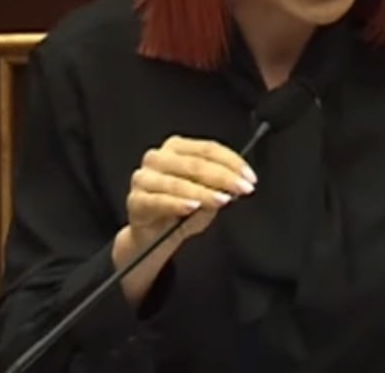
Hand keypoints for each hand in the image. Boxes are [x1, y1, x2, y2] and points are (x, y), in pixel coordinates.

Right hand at [123, 135, 257, 251]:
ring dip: (204, 192)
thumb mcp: (207, 194)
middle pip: (195, 164)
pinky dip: (178, 203)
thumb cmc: (183, 208)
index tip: (250, 177)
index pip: (208, 149)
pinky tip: (193, 207)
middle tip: (243, 189)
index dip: (232, 162)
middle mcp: (158, 158)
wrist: (154, 235)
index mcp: (177, 148)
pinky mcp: (134, 201)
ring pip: (177, 182)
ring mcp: (143, 178)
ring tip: (222, 200)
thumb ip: (219, 186)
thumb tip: (237, 184)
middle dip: (223, 177)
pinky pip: (158, 201)